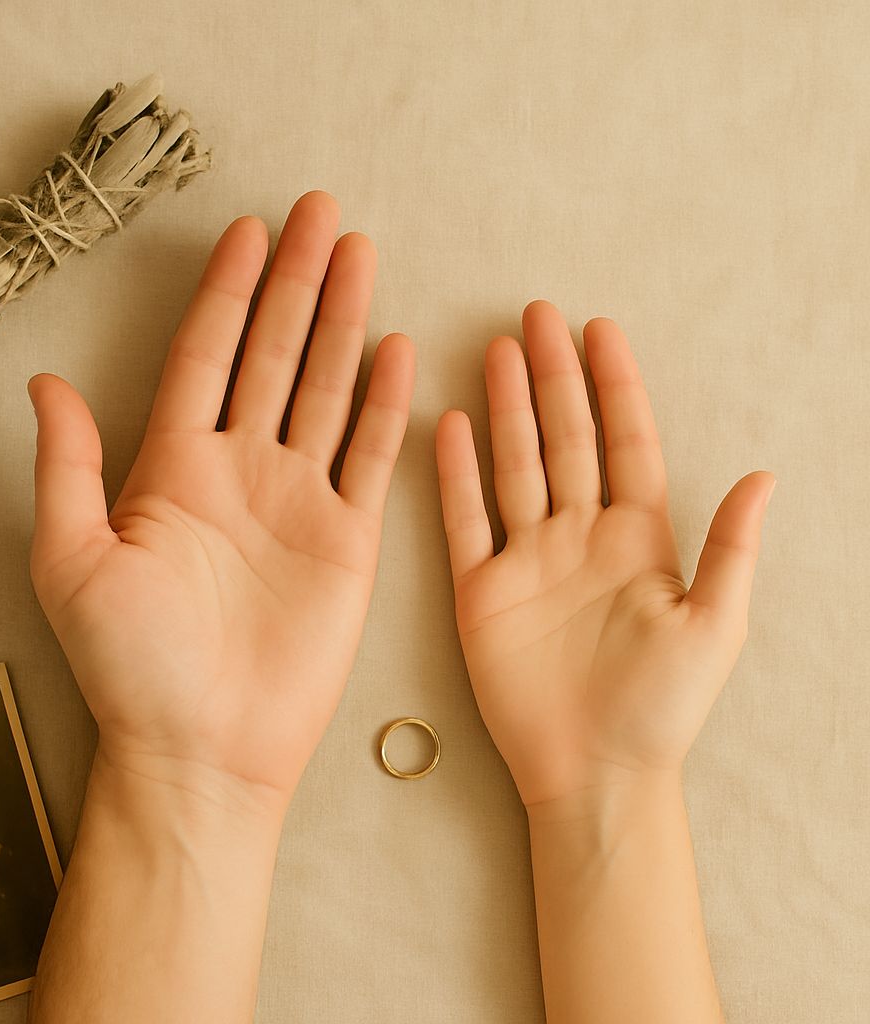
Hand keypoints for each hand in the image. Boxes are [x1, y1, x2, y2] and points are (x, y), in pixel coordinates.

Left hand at [28, 192, 414, 807]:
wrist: (204, 746)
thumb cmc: (131, 667)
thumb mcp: (73, 561)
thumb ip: (68, 468)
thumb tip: (44, 382)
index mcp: (174, 466)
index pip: (207, 354)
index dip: (229, 291)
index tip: (247, 230)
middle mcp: (240, 469)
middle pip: (272, 353)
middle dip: (296, 281)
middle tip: (318, 214)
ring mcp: (298, 498)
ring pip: (324, 387)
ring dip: (342, 321)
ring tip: (360, 255)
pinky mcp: (347, 537)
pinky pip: (370, 455)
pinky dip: (384, 403)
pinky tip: (394, 349)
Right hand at [436, 301, 773, 807]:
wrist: (594, 769)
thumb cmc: (661, 706)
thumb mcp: (714, 626)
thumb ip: (730, 549)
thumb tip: (765, 476)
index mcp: (638, 538)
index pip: (625, 442)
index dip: (614, 385)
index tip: (600, 329)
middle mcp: (580, 536)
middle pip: (565, 438)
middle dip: (553, 376)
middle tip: (537, 317)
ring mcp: (527, 559)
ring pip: (516, 466)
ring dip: (506, 410)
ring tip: (495, 353)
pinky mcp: (482, 590)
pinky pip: (466, 520)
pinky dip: (459, 475)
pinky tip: (452, 427)